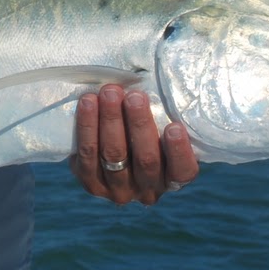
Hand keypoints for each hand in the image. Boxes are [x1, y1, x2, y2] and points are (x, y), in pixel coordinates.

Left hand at [70, 84, 199, 204]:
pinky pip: (86, 155)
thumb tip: (160, 79)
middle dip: (139, 125)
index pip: (182, 171)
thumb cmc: (146, 127)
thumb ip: (165, 113)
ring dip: (111, 120)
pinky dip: (87, 127)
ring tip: (110, 92)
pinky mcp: (91, 182)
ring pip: (114, 155)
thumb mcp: (162, 124)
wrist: (111, 143)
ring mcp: (118, 189)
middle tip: (135, 96)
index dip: (179, 151)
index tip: (174, 126)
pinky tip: (88, 102)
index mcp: (172, 178)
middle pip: (145, 160)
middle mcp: (147, 190)